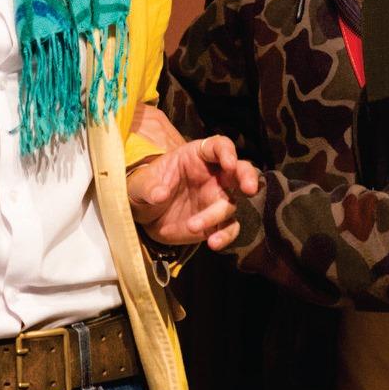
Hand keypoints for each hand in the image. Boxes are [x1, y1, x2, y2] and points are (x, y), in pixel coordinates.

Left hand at [128, 135, 261, 250]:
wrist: (144, 216)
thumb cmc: (145, 189)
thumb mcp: (140, 184)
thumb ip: (149, 186)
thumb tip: (160, 194)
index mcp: (197, 156)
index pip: (219, 146)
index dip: (227, 152)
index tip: (228, 163)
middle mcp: (213, 175)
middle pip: (240, 170)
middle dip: (248, 177)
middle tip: (249, 188)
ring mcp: (216, 199)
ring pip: (232, 203)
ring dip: (217, 214)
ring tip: (193, 225)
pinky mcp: (215, 222)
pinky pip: (229, 228)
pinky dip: (226, 236)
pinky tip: (213, 243)